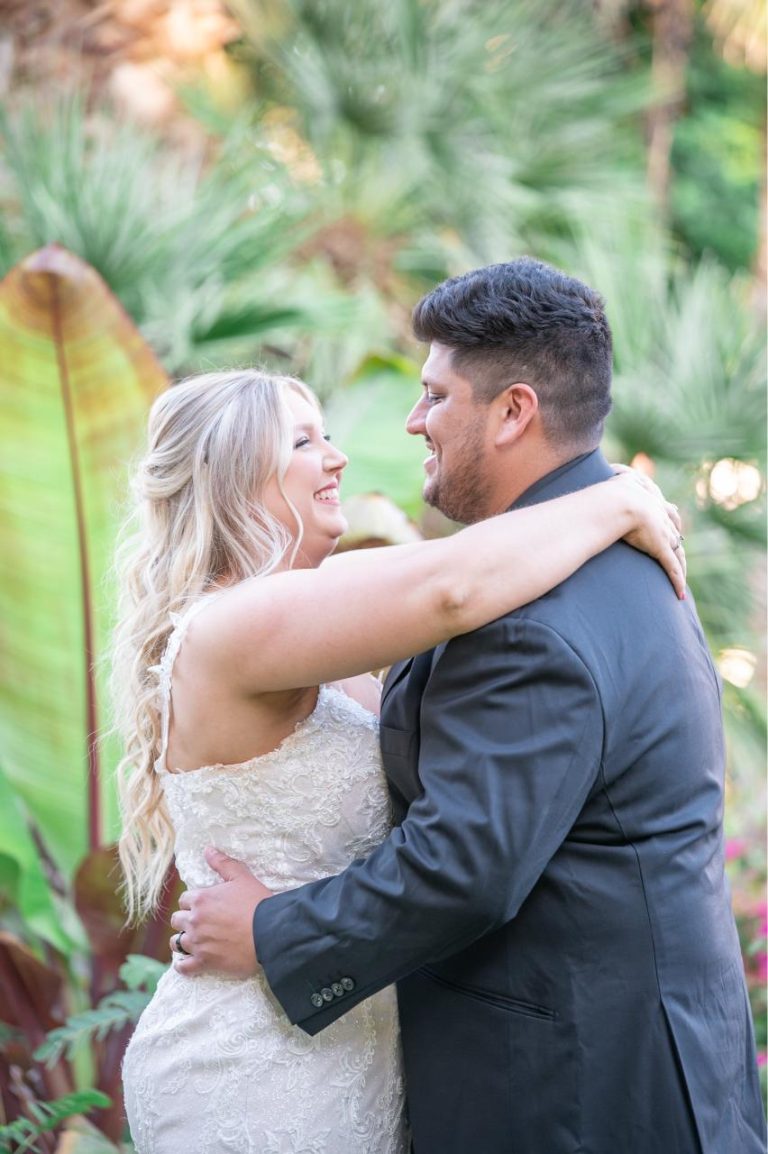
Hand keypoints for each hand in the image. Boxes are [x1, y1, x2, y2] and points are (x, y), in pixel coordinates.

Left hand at [170, 848, 272, 977]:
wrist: (271, 932)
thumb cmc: (257, 903)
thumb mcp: (242, 877)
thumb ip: (222, 863)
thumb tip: (207, 850)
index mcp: (201, 899)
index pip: (185, 899)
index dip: (193, 902)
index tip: (203, 906)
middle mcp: (195, 921)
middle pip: (177, 920)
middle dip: (186, 920)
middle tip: (199, 923)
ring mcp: (198, 943)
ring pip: (177, 942)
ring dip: (182, 941)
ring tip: (192, 942)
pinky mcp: (205, 962)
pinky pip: (184, 967)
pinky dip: (183, 966)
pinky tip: (187, 964)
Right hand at [609, 467, 686, 597]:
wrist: (618, 502)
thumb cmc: (607, 493)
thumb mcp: (612, 484)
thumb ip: (610, 481)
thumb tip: (600, 477)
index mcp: (651, 500)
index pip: (666, 510)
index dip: (668, 518)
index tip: (669, 522)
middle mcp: (661, 516)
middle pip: (675, 531)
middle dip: (676, 540)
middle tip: (676, 548)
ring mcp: (662, 533)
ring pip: (677, 552)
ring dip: (680, 566)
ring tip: (680, 578)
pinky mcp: (661, 549)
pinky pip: (671, 568)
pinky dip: (676, 581)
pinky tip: (679, 595)